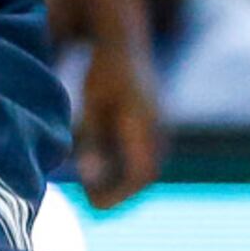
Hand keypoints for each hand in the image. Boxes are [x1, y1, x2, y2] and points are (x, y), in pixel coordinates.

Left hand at [70, 38, 165, 209]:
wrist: (126, 45)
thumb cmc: (104, 74)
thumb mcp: (94, 105)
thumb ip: (94, 141)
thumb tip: (89, 177)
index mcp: (146, 126)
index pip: (141, 174)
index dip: (120, 194)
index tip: (94, 205)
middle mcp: (160, 132)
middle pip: (144, 174)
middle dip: (119, 192)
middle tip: (91, 203)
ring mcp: (161, 130)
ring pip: (144, 167)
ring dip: (121, 181)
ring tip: (92, 190)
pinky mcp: (154, 129)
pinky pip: (143, 157)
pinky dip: (123, 168)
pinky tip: (99, 168)